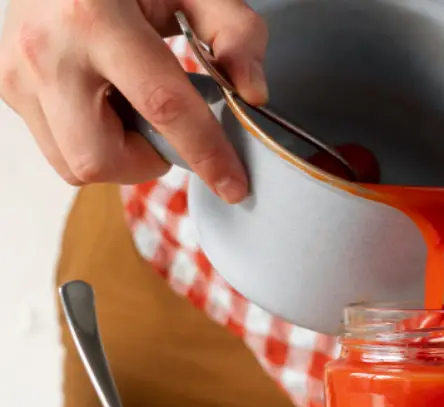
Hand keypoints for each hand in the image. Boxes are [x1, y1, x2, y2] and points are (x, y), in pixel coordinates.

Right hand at [0, 0, 266, 202]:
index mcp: (94, 17)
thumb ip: (234, 31)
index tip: (235, 186)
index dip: (205, 154)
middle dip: (147, 161)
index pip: (162, 107)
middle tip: (168, 128)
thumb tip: (253, 94)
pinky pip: (56, 146)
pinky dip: (92, 139)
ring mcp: (15, 72)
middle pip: (100, 159)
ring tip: (132, 106)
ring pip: (73, 165)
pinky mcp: (6, 85)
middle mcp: (46, 50)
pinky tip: (104, 100)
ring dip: (118, 153)